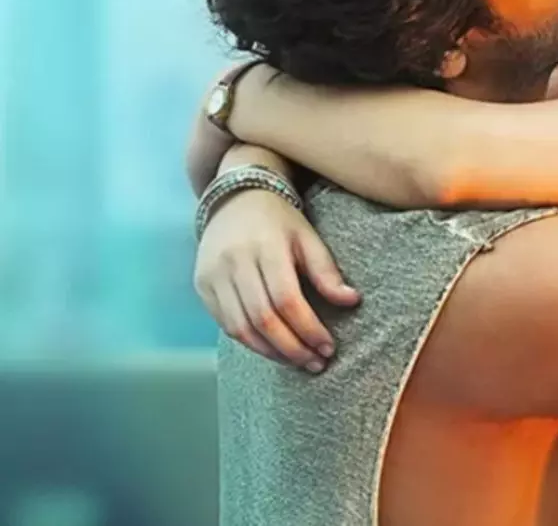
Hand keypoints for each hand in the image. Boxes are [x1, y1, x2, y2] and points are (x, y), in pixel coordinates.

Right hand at [193, 187, 359, 370]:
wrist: (236, 199)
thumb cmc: (280, 221)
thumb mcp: (308, 237)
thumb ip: (326, 271)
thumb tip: (352, 302)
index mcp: (265, 247)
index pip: (287, 299)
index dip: (308, 328)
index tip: (328, 347)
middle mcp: (234, 262)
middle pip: (263, 318)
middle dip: (292, 348)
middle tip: (316, 363)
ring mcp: (213, 275)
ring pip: (240, 328)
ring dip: (271, 352)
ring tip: (298, 362)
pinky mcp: (201, 285)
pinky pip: (225, 324)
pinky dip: (250, 342)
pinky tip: (273, 349)